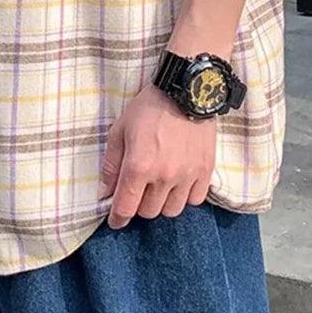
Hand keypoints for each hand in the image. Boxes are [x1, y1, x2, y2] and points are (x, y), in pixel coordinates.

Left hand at [99, 83, 215, 228]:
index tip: (116, 221)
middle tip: (137, 190)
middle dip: (138, 205)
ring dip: (162, 203)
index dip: (118, 219)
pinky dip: (184, 197)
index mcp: (138, 166)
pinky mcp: (205, 171)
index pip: (126, 208)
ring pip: (171, 210)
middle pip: (148, 212)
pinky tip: (178, 183)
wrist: (185, 91)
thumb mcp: (120, 130)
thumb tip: (106, 192)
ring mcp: (187, 175)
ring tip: (158, 187)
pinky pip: (194, 200)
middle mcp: (163, 176)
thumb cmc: (148, 108)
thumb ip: (111, 164)